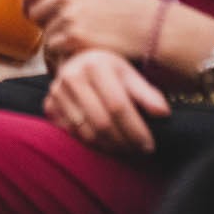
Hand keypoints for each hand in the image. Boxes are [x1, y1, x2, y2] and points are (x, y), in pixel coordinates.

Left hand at [23, 0, 163, 61]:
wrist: (153, 27)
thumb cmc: (130, 9)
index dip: (31, 5)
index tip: (37, 16)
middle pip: (34, 14)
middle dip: (46, 26)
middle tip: (65, 35)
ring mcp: (69, 16)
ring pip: (46, 36)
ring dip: (59, 44)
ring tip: (80, 48)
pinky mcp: (74, 38)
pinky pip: (54, 51)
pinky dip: (64, 56)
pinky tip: (81, 56)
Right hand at [43, 50, 170, 155]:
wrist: (76, 61)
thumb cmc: (108, 70)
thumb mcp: (129, 74)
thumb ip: (146, 94)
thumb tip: (163, 114)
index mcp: (95, 65)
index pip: (118, 106)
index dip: (135, 129)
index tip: (149, 145)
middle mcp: (72, 77)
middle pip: (102, 122)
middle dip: (124, 142)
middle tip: (139, 152)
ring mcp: (57, 92)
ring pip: (87, 132)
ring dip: (109, 147)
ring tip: (126, 150)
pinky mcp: (49, 106)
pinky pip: (73, 135)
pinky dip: (92, 145)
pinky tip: (107, 145)